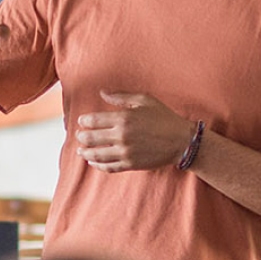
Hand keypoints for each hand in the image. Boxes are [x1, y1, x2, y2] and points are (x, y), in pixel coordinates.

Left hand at [76, 91, 194, 171]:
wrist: (181, 141)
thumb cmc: (164, 117)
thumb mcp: (144, 100)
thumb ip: (121, 96)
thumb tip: (102, 92)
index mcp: (123, 118)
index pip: (93, 121)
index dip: (84, 121)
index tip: (81, 121)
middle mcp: (121, 136)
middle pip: (91, 138)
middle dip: (82, 137)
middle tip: (78, 135)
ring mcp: (125, 152)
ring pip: (97, 155)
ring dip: (85, 153)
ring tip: (81, 151)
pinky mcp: (130, 164)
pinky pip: (109, 167)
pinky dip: (98, 165)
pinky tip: (93, 163)